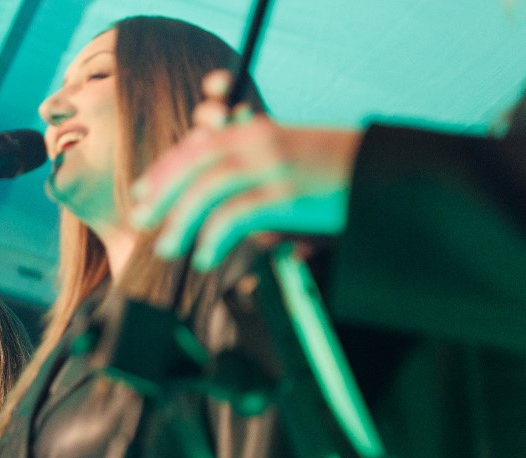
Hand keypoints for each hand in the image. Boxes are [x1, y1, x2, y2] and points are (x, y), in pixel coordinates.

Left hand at [131, 69, 361, 270]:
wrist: (386, 170)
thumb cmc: (339, 171)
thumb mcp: (290, 158)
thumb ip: (254, 169)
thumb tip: (223, 200)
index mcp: (257, 131)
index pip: (196, 146)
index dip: (163, 170)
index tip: (140, 192)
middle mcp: (259, 143)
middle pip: (194, 165)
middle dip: (161, 194)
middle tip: (142, 221)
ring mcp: (273, 169)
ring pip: (208, 191)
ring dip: (182, 222)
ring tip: (169, 248)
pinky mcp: (288, 197)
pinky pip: (236, 217)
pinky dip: (213, 238)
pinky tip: (204, 257)